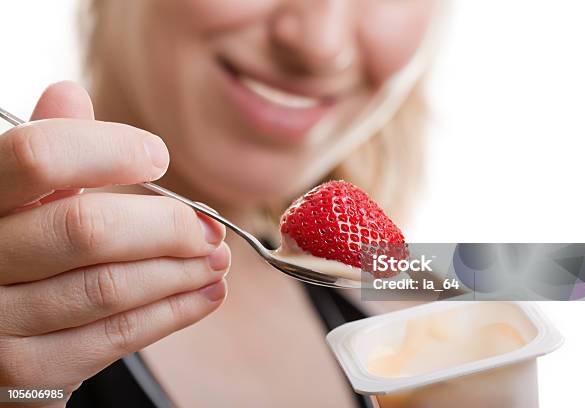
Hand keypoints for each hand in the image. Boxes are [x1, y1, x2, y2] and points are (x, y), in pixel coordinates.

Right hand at [0, 82, 229, 405]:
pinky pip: (116, 336)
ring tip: (216, 260)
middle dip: (166, 226)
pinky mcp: (27, 372)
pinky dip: (173, 313)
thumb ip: (45, 155)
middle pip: (88, 228)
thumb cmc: (14, 252)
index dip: (110, 151)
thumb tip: (69, 94)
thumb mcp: (18, 199)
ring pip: (110, 287)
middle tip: (208, 227)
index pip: (40, 157)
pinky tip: (204, 296)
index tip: (159, 157)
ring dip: (181, 271)